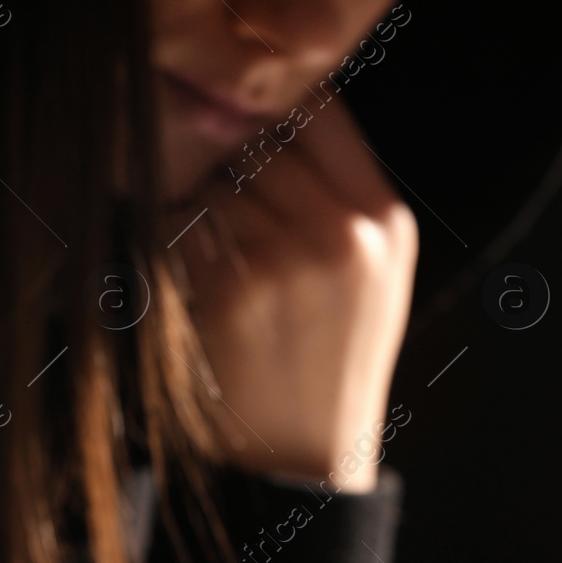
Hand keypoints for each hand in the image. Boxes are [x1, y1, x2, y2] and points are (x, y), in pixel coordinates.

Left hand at [171, 98, 416, 489]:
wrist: (305, 458)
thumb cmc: (330, 361)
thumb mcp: (369, 275)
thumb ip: (338, 196)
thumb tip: (263, 113)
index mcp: (385, 220)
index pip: (320, 105)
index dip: (270, 104)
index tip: (242, 120)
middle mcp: (347, 231)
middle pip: (260, 138)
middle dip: (226, 159)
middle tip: (212, 194)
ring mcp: (292, 258)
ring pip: (217, 181)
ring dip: (197, 203)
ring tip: (210, 249)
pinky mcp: (237, 288)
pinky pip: (185, 227)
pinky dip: (176, 242)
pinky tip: (194, 278)